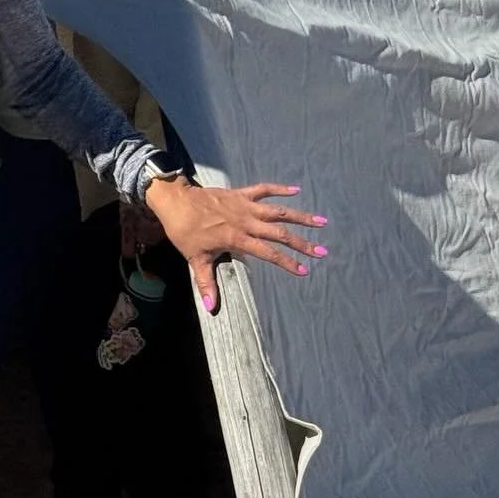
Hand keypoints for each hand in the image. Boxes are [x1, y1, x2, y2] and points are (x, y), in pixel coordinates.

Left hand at [144, 179, 327, 313]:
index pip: (269, 253)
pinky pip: (264, 189)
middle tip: (321, 251)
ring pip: (279, 211)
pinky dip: (280, 189)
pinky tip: (296, 189)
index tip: (303, 270)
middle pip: (280, 233)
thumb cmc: (185, 232)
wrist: (176, 202)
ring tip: (321, 221)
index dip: (287, 262)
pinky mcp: (241, 194)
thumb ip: (207, 283)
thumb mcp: (195, 259)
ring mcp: (245, 206)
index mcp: (238, 239)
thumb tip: (211, 308)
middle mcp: (247, 222)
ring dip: (301, 216)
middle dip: (302, 243)